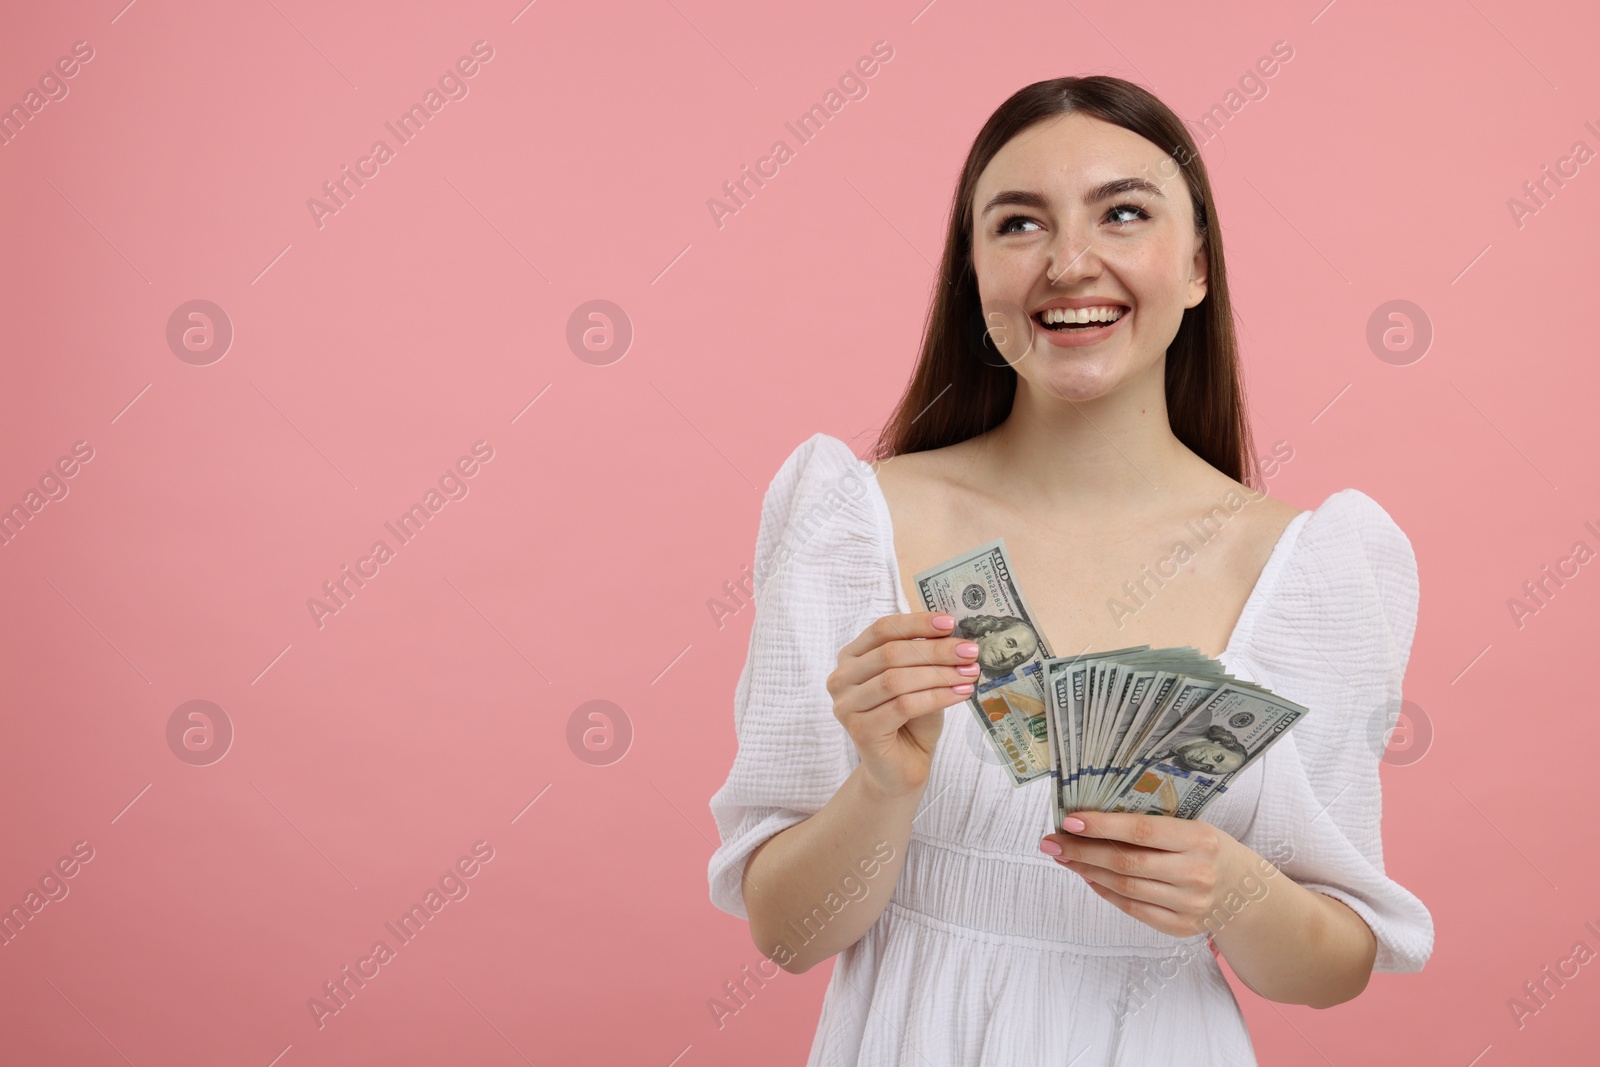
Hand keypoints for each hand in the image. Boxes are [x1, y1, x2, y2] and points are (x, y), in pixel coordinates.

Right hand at [827, 611, 979, 800]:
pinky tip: (960, 694)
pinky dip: (937, 697)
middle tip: (970, 651)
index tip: (951, 623)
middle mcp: (841, 679)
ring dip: (939, 673)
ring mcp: (846, 706)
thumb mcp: (919, 680)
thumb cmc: (911, 721)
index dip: (917, 623)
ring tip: (970, 673)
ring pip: (896, 680)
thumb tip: (954, 634)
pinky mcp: (860, 730)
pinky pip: (903, 706)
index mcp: (851, 657)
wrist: (902, 768)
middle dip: (936, 650)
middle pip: (891, 653)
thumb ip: (925, 656)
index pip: (882, 629)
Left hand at [1039, 811, 1253, 938]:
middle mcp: (1195, 873)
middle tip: (1050, 842)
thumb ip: (1151, 825)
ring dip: (1086, 871)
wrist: (1246, 892)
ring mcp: (1189, 905)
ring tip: (1063, 857)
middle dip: (1081, 851)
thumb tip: (1092, 820)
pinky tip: (1088, 877)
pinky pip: (1132, 909)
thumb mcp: (1192, 826)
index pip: (1140, 830)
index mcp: (1198, 839)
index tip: (1069, 820)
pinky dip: (1105, 892)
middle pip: (1125, 862)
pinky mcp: (1180, 927)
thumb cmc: (1208, 849)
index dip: (1101, 825)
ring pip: (1124, 888)